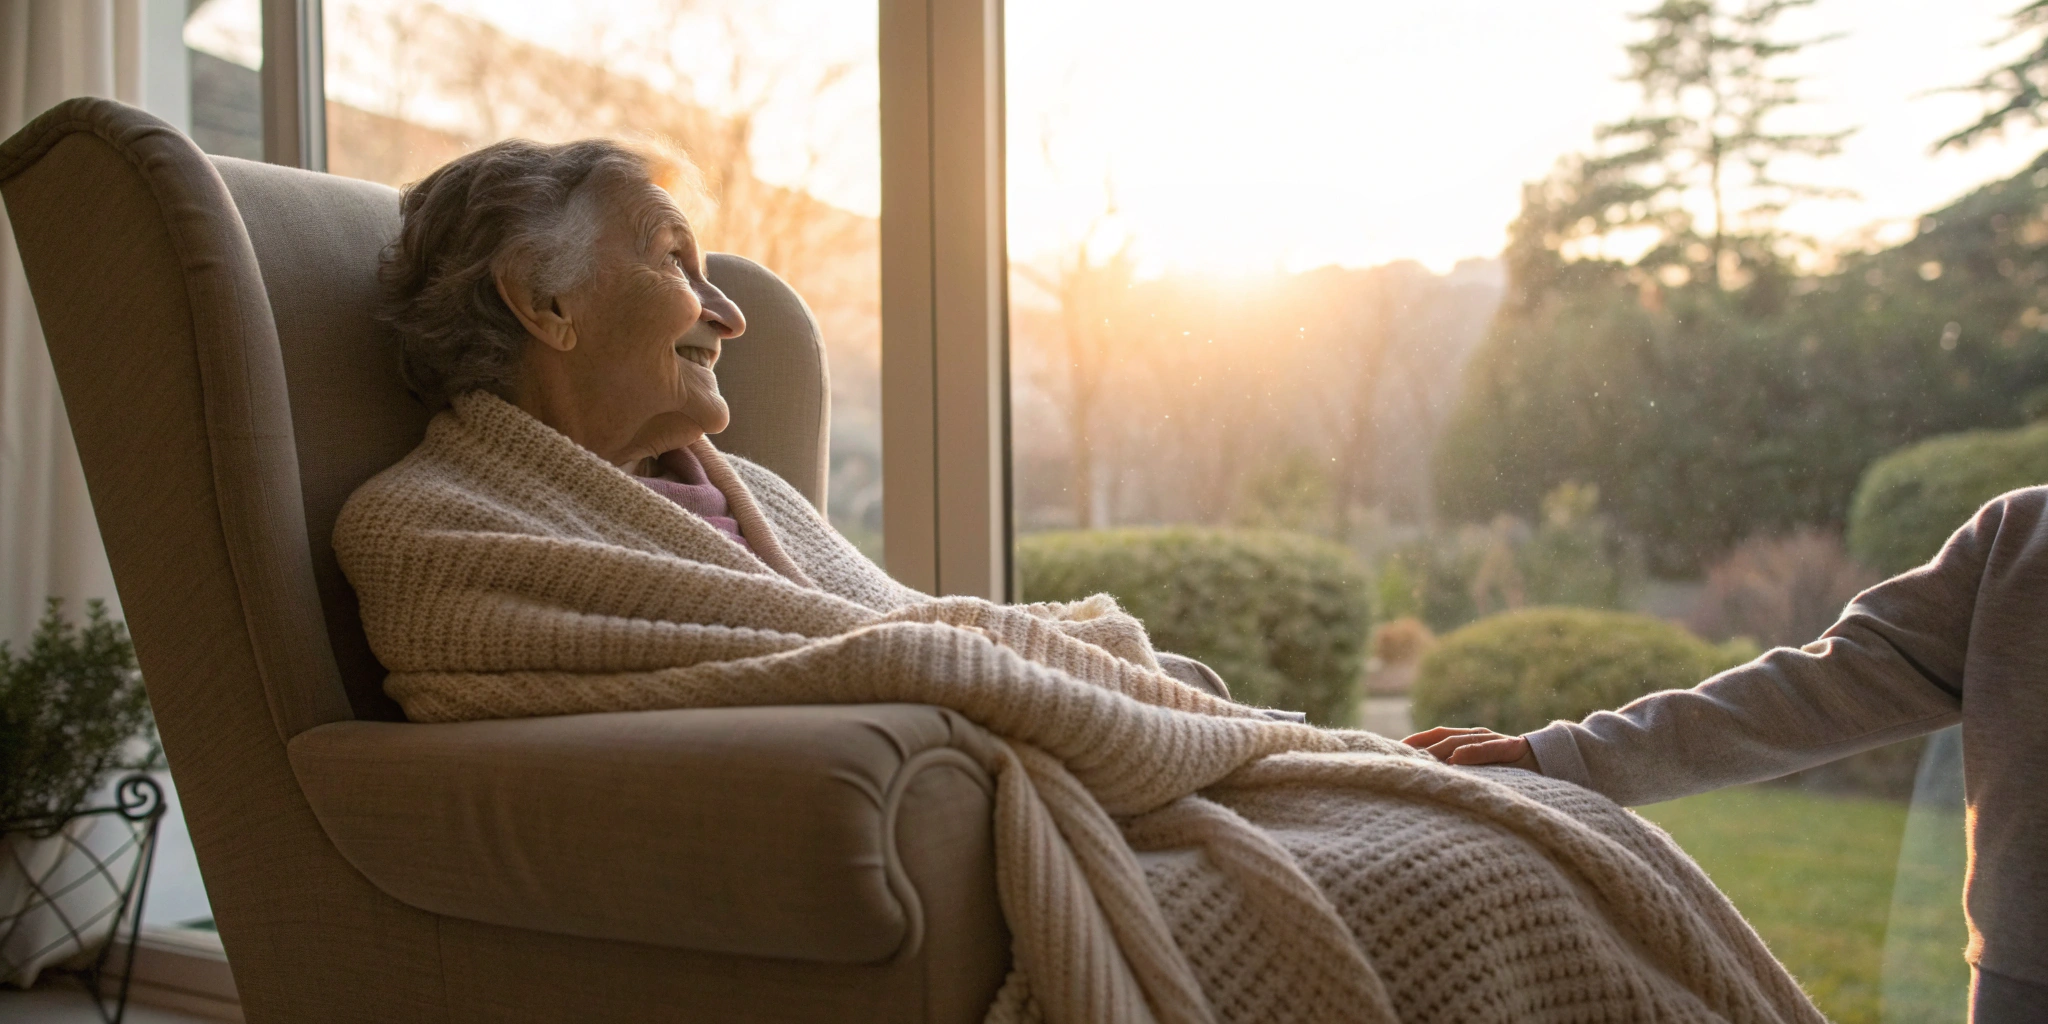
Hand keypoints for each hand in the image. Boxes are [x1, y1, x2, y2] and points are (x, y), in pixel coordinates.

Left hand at [1402, 726, 1538, 771]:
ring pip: (1461, 741)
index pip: (1434, 736)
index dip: (1414, 742)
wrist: (1553, 761)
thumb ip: (1460, 772)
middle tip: (1397, 758)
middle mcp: (1478, 736)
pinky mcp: (1512, 748)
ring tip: (1418, 758)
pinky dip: (1472, 752)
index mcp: (1468, 740)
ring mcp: (1495, 740)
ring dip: (1438, 749)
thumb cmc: (1513, 771)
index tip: (1390, 750)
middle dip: (1420, 747)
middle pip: (1442, 738)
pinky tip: (1456, 758)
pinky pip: (1490, 749)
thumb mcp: (1482, 772)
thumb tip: (1429, 780)